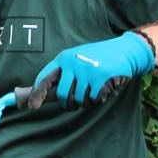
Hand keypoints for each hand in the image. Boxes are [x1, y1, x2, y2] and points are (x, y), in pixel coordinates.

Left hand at [32, 32, 154, 108]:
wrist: (125, 50)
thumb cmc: (99, 58)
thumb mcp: (77, 59)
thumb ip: (63, 74)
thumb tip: (46, 95)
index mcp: (64, 58)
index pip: (44, 78)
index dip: (37, 94)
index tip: (32, 106)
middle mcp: (73, 63)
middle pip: (63, 95)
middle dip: (68, 104)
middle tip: (74, 105)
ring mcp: (87, 71)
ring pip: (80, 100)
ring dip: (87, 102)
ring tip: (93, 92)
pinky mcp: (101, 78)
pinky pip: (94, 99)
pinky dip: (99, 99)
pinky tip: (104, 90)